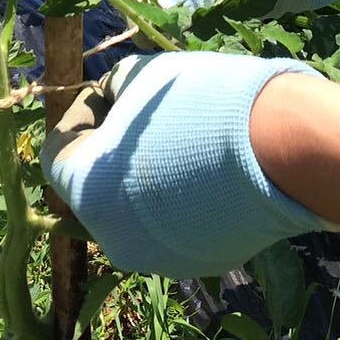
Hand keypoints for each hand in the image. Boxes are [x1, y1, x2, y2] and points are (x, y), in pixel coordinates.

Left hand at [41, 51, 339, 278]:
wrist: (282, 148)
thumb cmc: (199, 102)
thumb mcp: (143, 76)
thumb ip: (113, 91)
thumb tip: (110, 102)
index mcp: (86, 189)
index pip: (57, 152)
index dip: (82, 115)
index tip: (111, 94)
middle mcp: (111, 237)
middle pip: (95, 185)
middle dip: (112, 150)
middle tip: (144, 116)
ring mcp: (157, 258)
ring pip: (134, 211)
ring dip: (145, 176)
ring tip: (181, 139)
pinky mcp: (198, 264)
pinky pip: (173, 226)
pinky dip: (180, 199)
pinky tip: (208, 168)